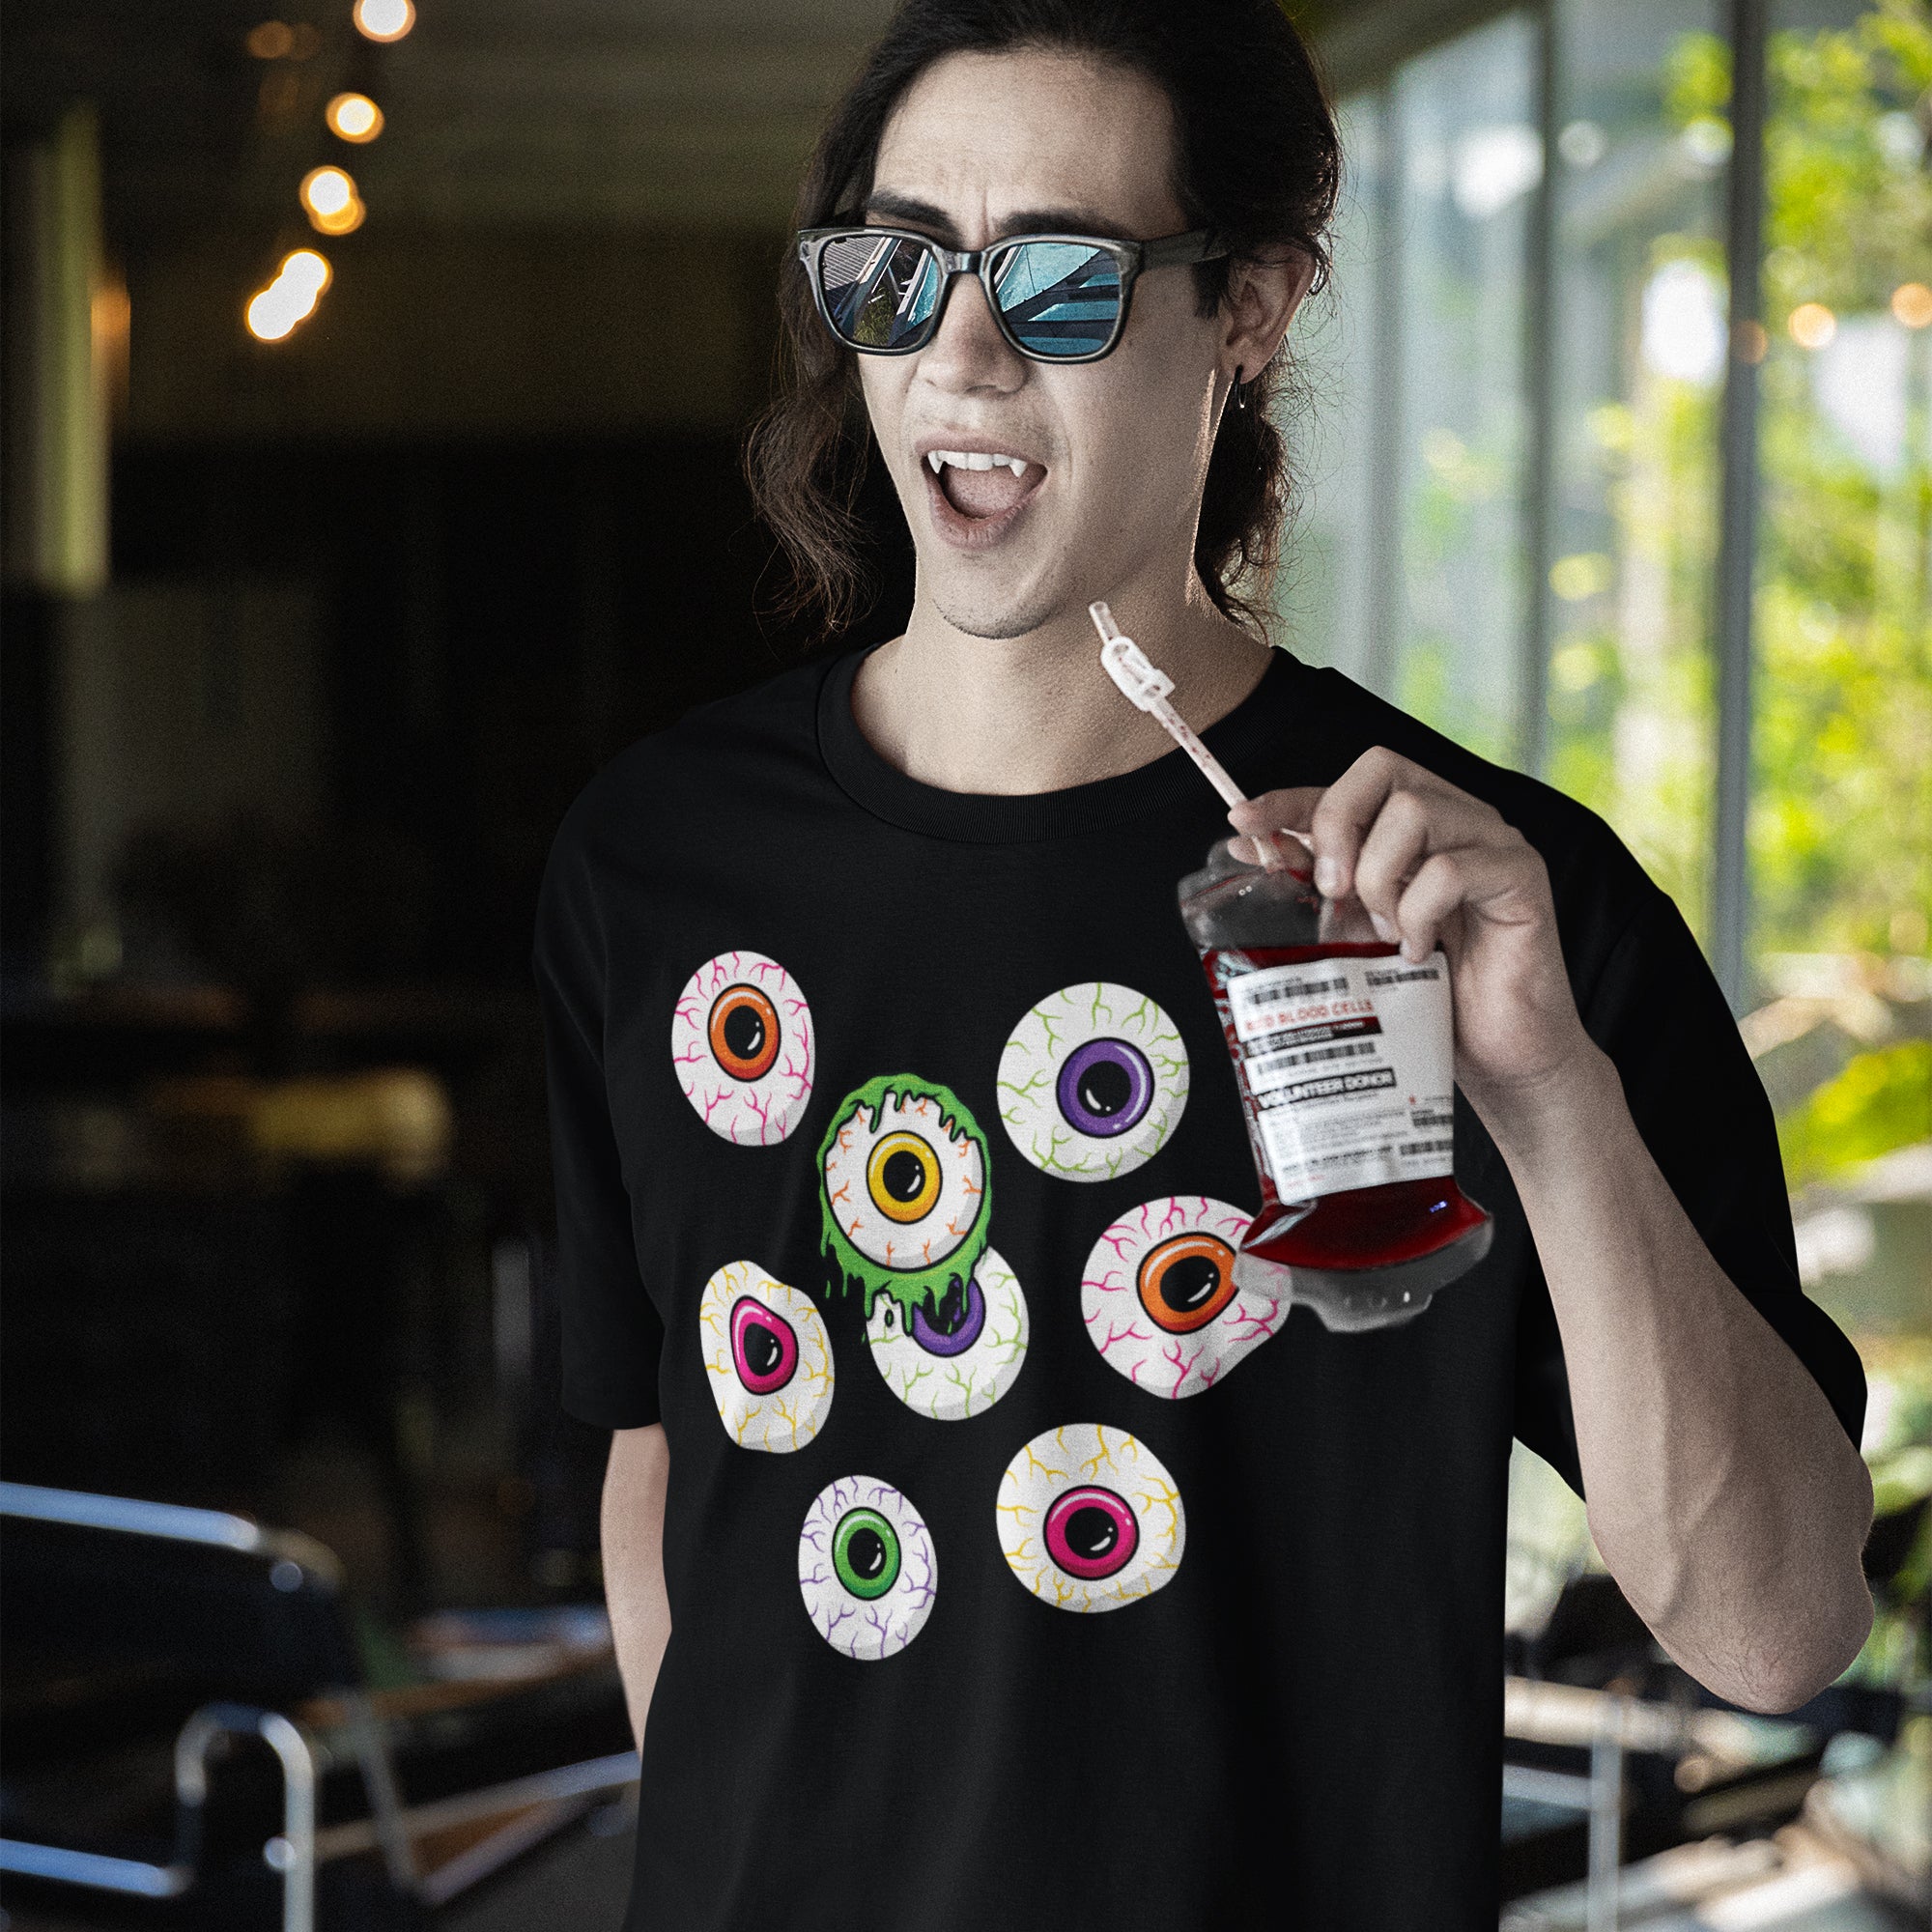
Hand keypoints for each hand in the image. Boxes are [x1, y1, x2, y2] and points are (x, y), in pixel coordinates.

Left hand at [1226, 748, 1599, 1125]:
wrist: (1498, 1058)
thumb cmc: (1431, 995)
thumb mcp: (1356, 934)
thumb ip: (1319, 884)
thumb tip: (1249, 845)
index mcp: (1420, 825)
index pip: (1352, 782)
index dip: (1292, 796)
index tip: (1244, 821)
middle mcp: (1460, 818)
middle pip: (1383, 769)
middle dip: (1336, 824)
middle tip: (1329, 892)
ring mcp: (1495, 843)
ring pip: (1414, 811)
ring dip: (1379, 875)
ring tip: (1384, 932)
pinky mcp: (1523, 877)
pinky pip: (1451, 869)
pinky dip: (1419, 913)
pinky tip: (1418, 952)